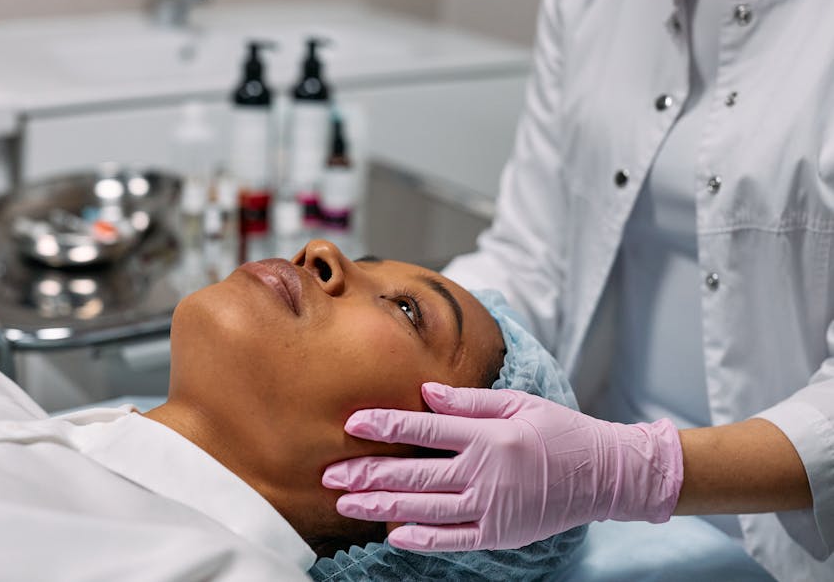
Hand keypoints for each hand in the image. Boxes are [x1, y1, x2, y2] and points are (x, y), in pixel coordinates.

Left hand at [322, 382, 682, 550]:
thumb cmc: (559, 431)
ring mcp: (490, 508)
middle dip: (366, 473)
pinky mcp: (498, 533)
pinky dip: (421, 538)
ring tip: (345, 502)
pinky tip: (392, 534)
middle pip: (413, 473)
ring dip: (381, 506)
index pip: (424, 429)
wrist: (604, 475)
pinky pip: (452, 539)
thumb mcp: (519, 403)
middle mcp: (484, 473)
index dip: (385, 425)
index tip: (352, 422)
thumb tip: (425, 393)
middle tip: (328, 473)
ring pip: (424, 508)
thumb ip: (469, 401)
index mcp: (488, 436)